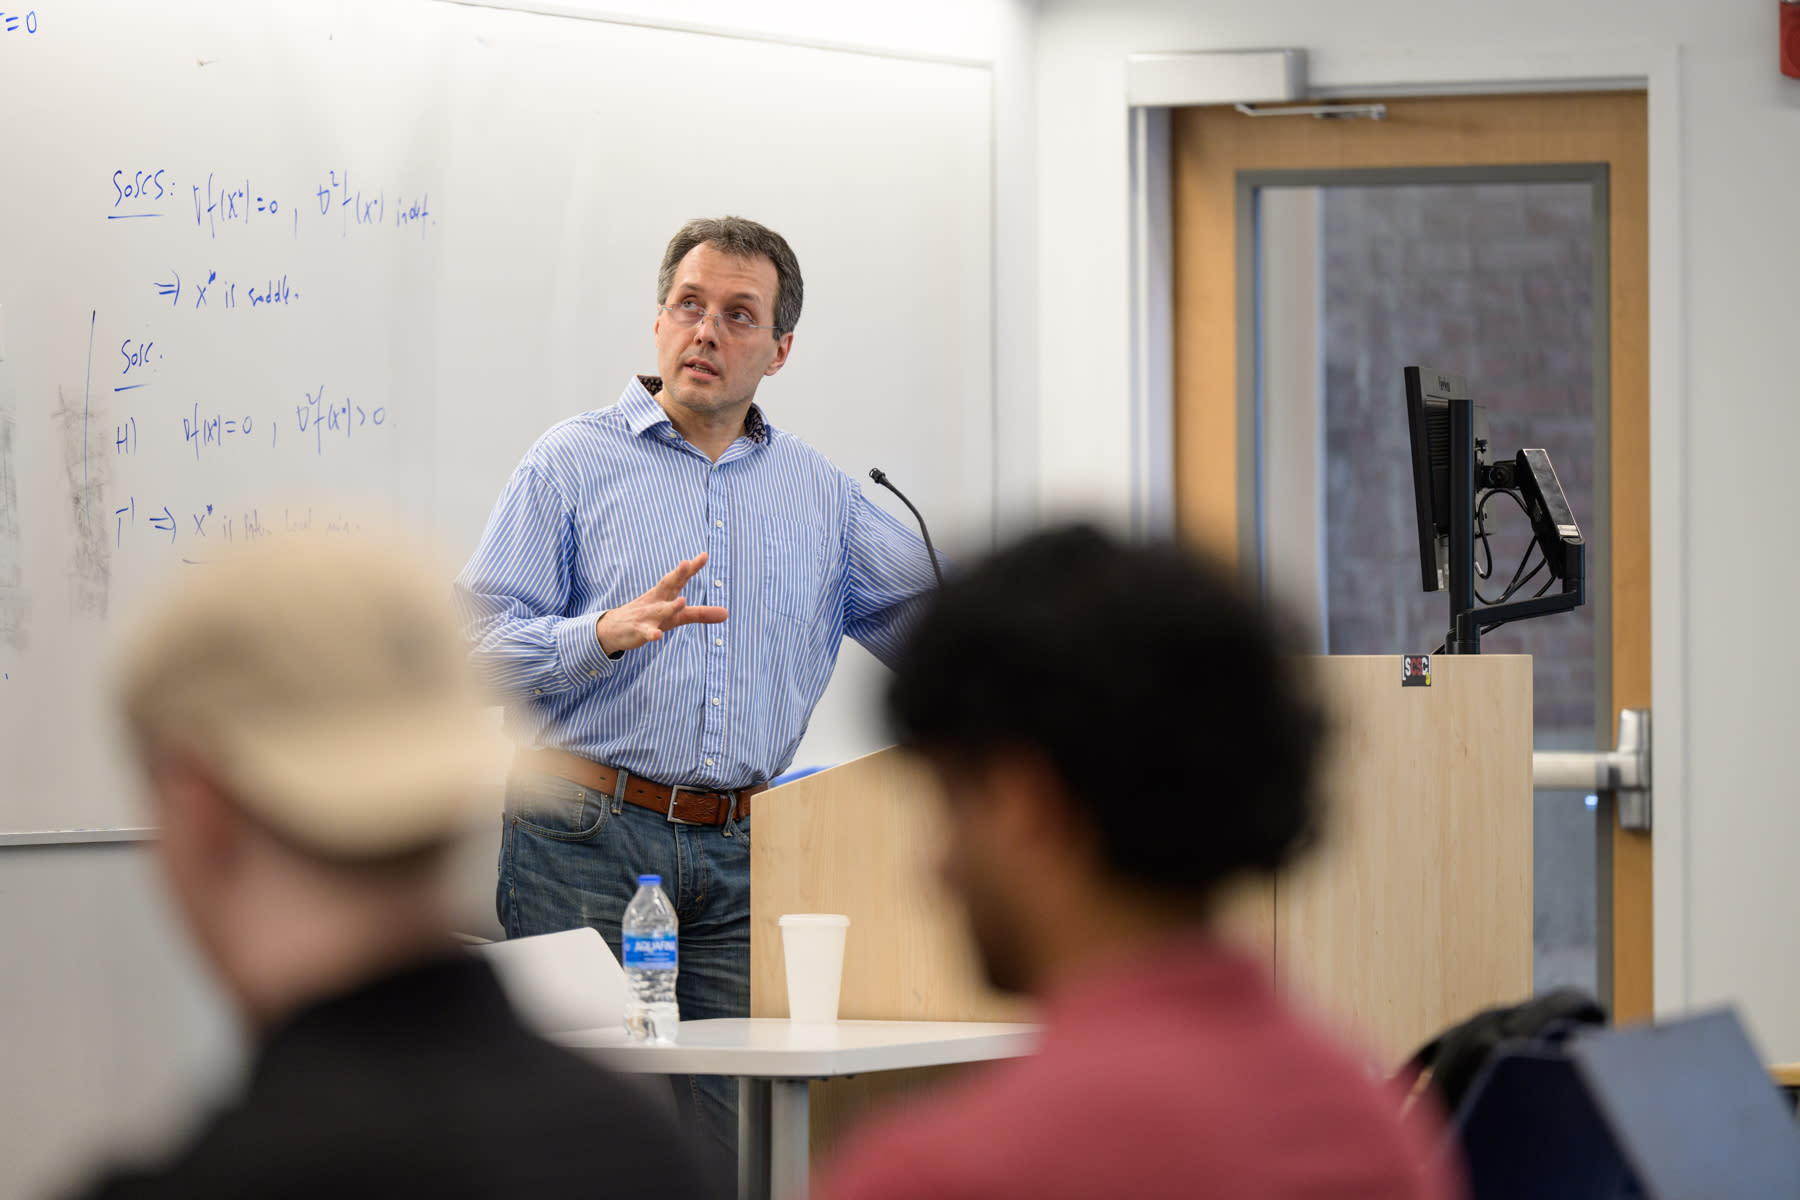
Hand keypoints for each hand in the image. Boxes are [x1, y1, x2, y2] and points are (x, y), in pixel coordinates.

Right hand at [595, 552, 727, 652]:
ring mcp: (646, 615)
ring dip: (670, 606)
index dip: (692, 568)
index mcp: (665, 594)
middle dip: (676, 574)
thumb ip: (701, 614)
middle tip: (686, 563)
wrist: (613, 629)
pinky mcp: (638, 630)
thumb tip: (727, 613)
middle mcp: (656, 601)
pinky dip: (651, 633)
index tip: (705, 555)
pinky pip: (646, 632)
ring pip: (659, 610)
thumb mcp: (677, 617)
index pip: (680, 579)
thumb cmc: (649, 617)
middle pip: (667, 585)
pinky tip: (657, 636)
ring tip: (683, 601)